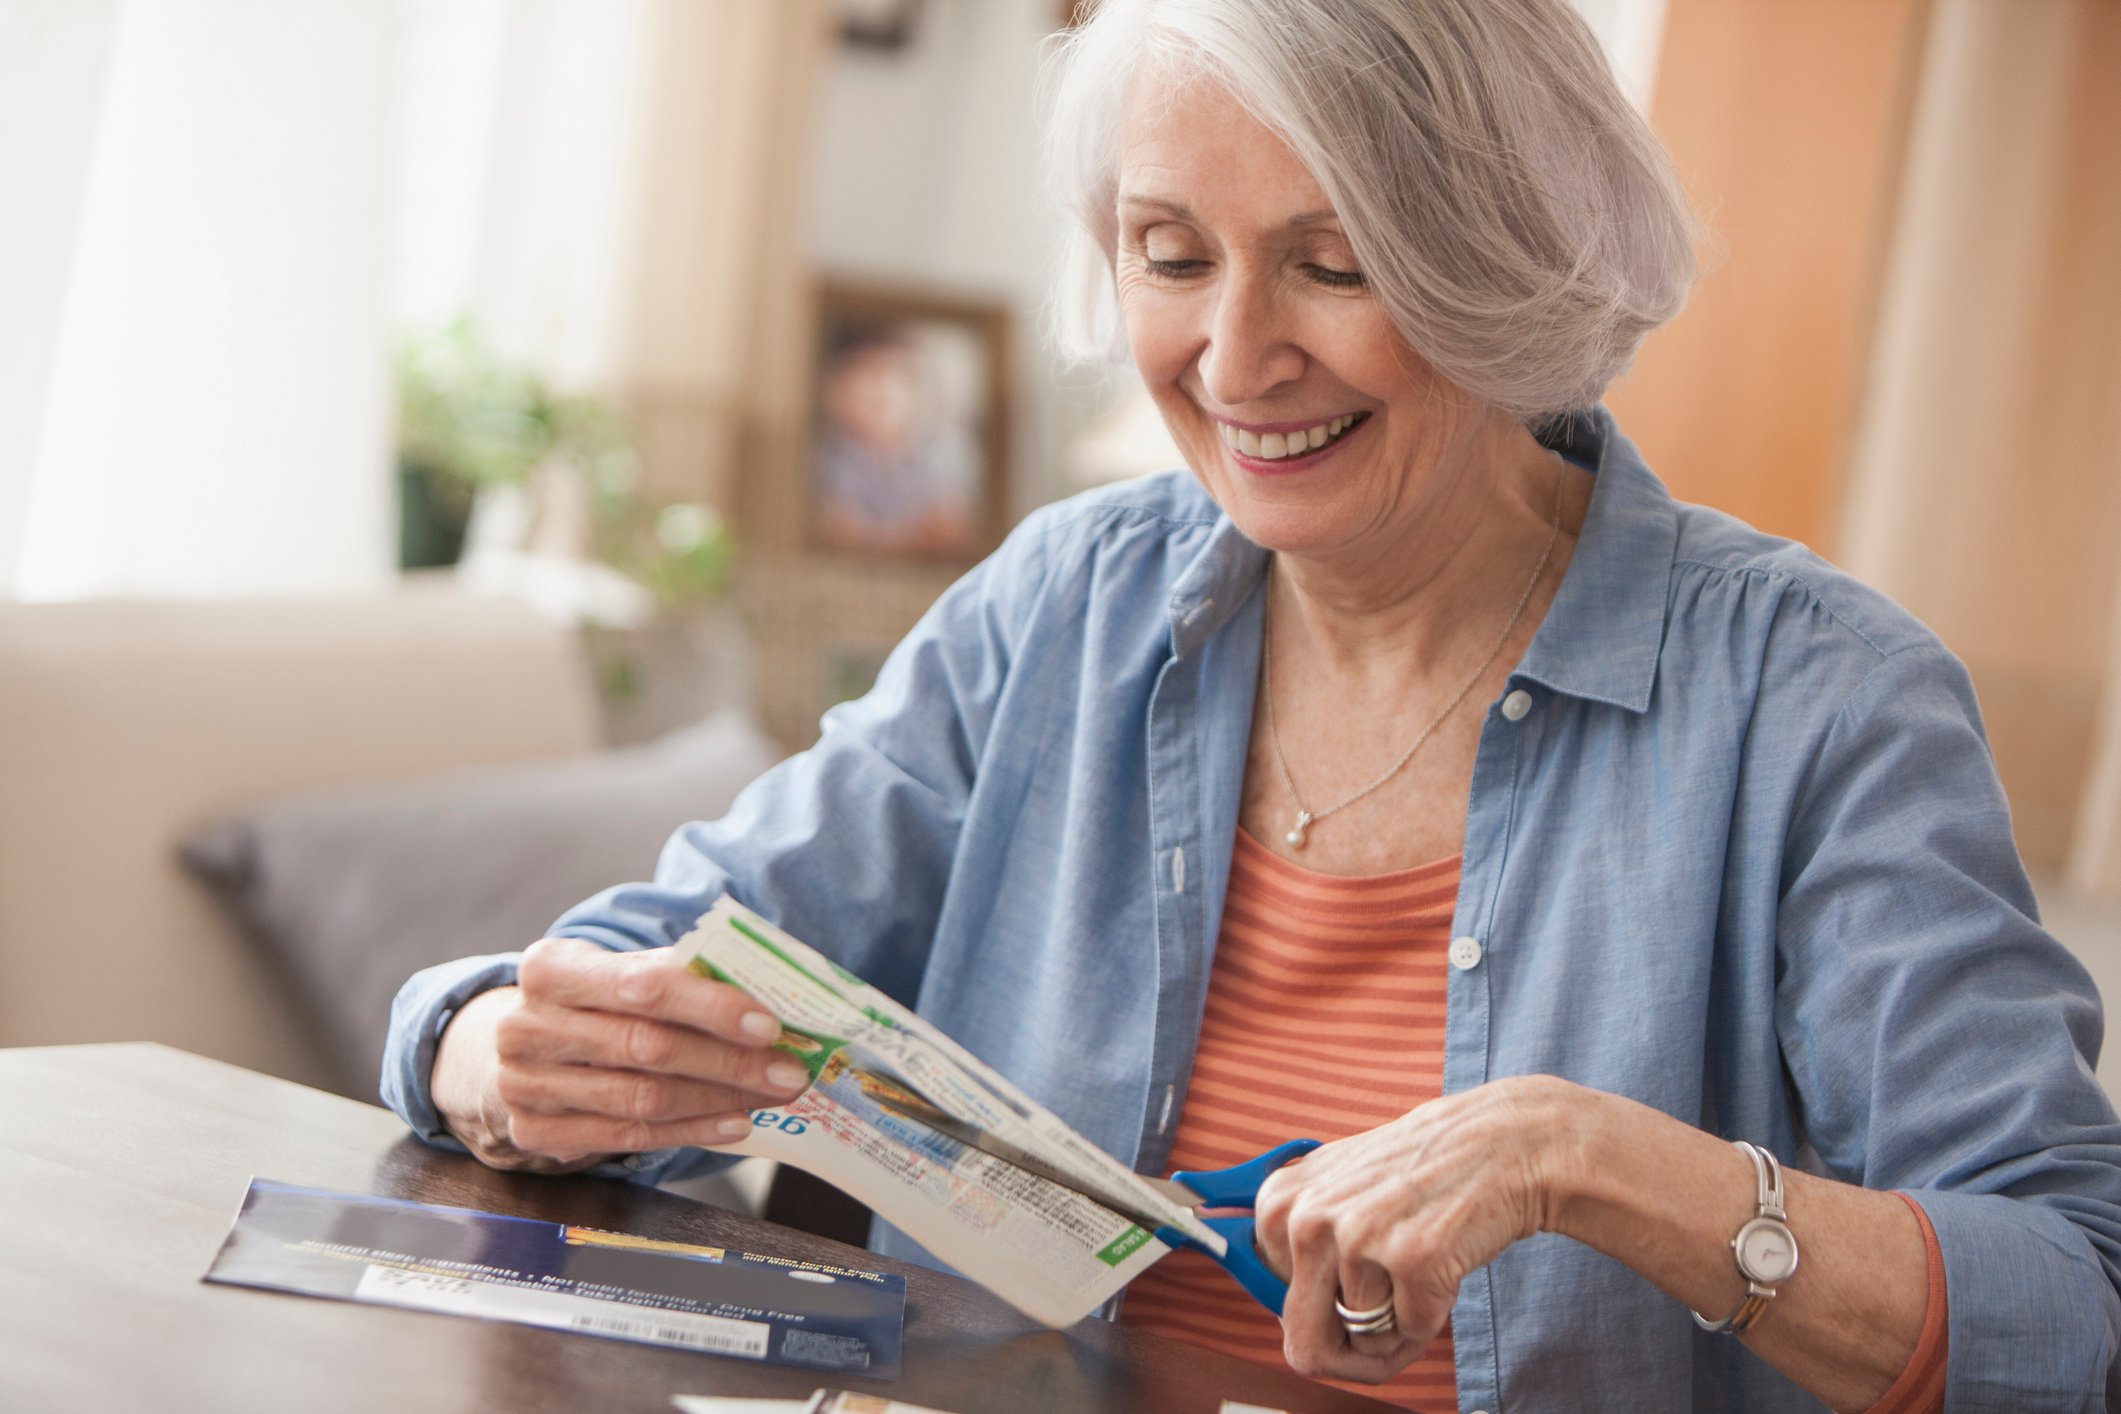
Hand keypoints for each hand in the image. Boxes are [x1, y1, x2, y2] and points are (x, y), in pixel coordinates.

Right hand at [430, 937, 813, 1171]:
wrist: (526, 1046)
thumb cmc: (594, 1001)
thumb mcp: (622, 972)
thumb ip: (680, 975)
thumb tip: (766, 993)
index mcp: (550, 967)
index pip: (642, 986)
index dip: (710, 1006)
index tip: (769, 1023)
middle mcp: (527, 1026)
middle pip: (648, 1048)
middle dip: (730, 1061)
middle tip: (789, 1070)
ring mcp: (524, 1085)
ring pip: (643, 1099)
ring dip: (720, 1099)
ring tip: (771, 1094)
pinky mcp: (535, 1133)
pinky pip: (629, 1138)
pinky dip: (691, 1131)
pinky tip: (734, 1122)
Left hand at [1250, 1075, 1578, 1382]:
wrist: (1499, 1145)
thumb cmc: (1418, 1175)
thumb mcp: (1336, 1191)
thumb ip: (1300, 1252)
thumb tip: (1297, 1344)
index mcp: (1279, 1204)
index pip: (1276, 1308)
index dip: (1324, 1313)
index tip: (1349, 1295)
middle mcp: (1308, 1219)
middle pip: (1307, 1343)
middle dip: (1351, 1348)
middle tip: (1386, 1312)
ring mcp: (1358, 1238)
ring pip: (1367, 1340)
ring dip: (1400, 1322)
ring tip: (1420, 1264)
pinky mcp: (1411, 1259)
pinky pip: (1411, 1335)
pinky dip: (1431, 1317)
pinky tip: (1443, 1266)